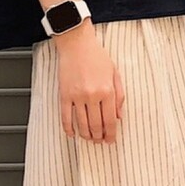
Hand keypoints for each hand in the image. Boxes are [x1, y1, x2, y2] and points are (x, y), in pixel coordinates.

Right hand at [54, 25, 124, 142]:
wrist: (77, 44)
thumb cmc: (96, 56)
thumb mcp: (115, 74)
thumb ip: (119, 96)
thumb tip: (119, 116)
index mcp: (107, 91)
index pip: (110, 120)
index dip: (111, 134)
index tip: (111, 140)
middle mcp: (92, 95)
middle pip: (96, 125)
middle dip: (99, 137)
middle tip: (100, 141)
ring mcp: (77, 96)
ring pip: (82, 124)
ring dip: (86, 135)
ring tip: (89, 138)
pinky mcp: (64, 94)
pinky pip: (65, 116)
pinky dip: (68, 128)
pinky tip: (71, 134)